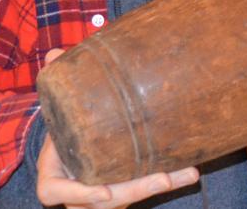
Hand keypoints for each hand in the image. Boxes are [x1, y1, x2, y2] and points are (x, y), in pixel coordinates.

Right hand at [35, 49, 199, 207]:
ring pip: (129, 197)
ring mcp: (102, 194)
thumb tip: (56, 52)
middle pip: (103, 201)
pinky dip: (170, 179)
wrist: (71, 148)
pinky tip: (191, 170)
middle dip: (135, 191)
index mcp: (54, 175)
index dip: (79, 193)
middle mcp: (79, 191)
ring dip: (158, 186)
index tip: (106, 190)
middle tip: (162, 180)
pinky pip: (146, 188)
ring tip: (187, 173)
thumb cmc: (63, 130)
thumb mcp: (57, 110)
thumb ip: (56, 85)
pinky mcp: (124, 190)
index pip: (55, 192)